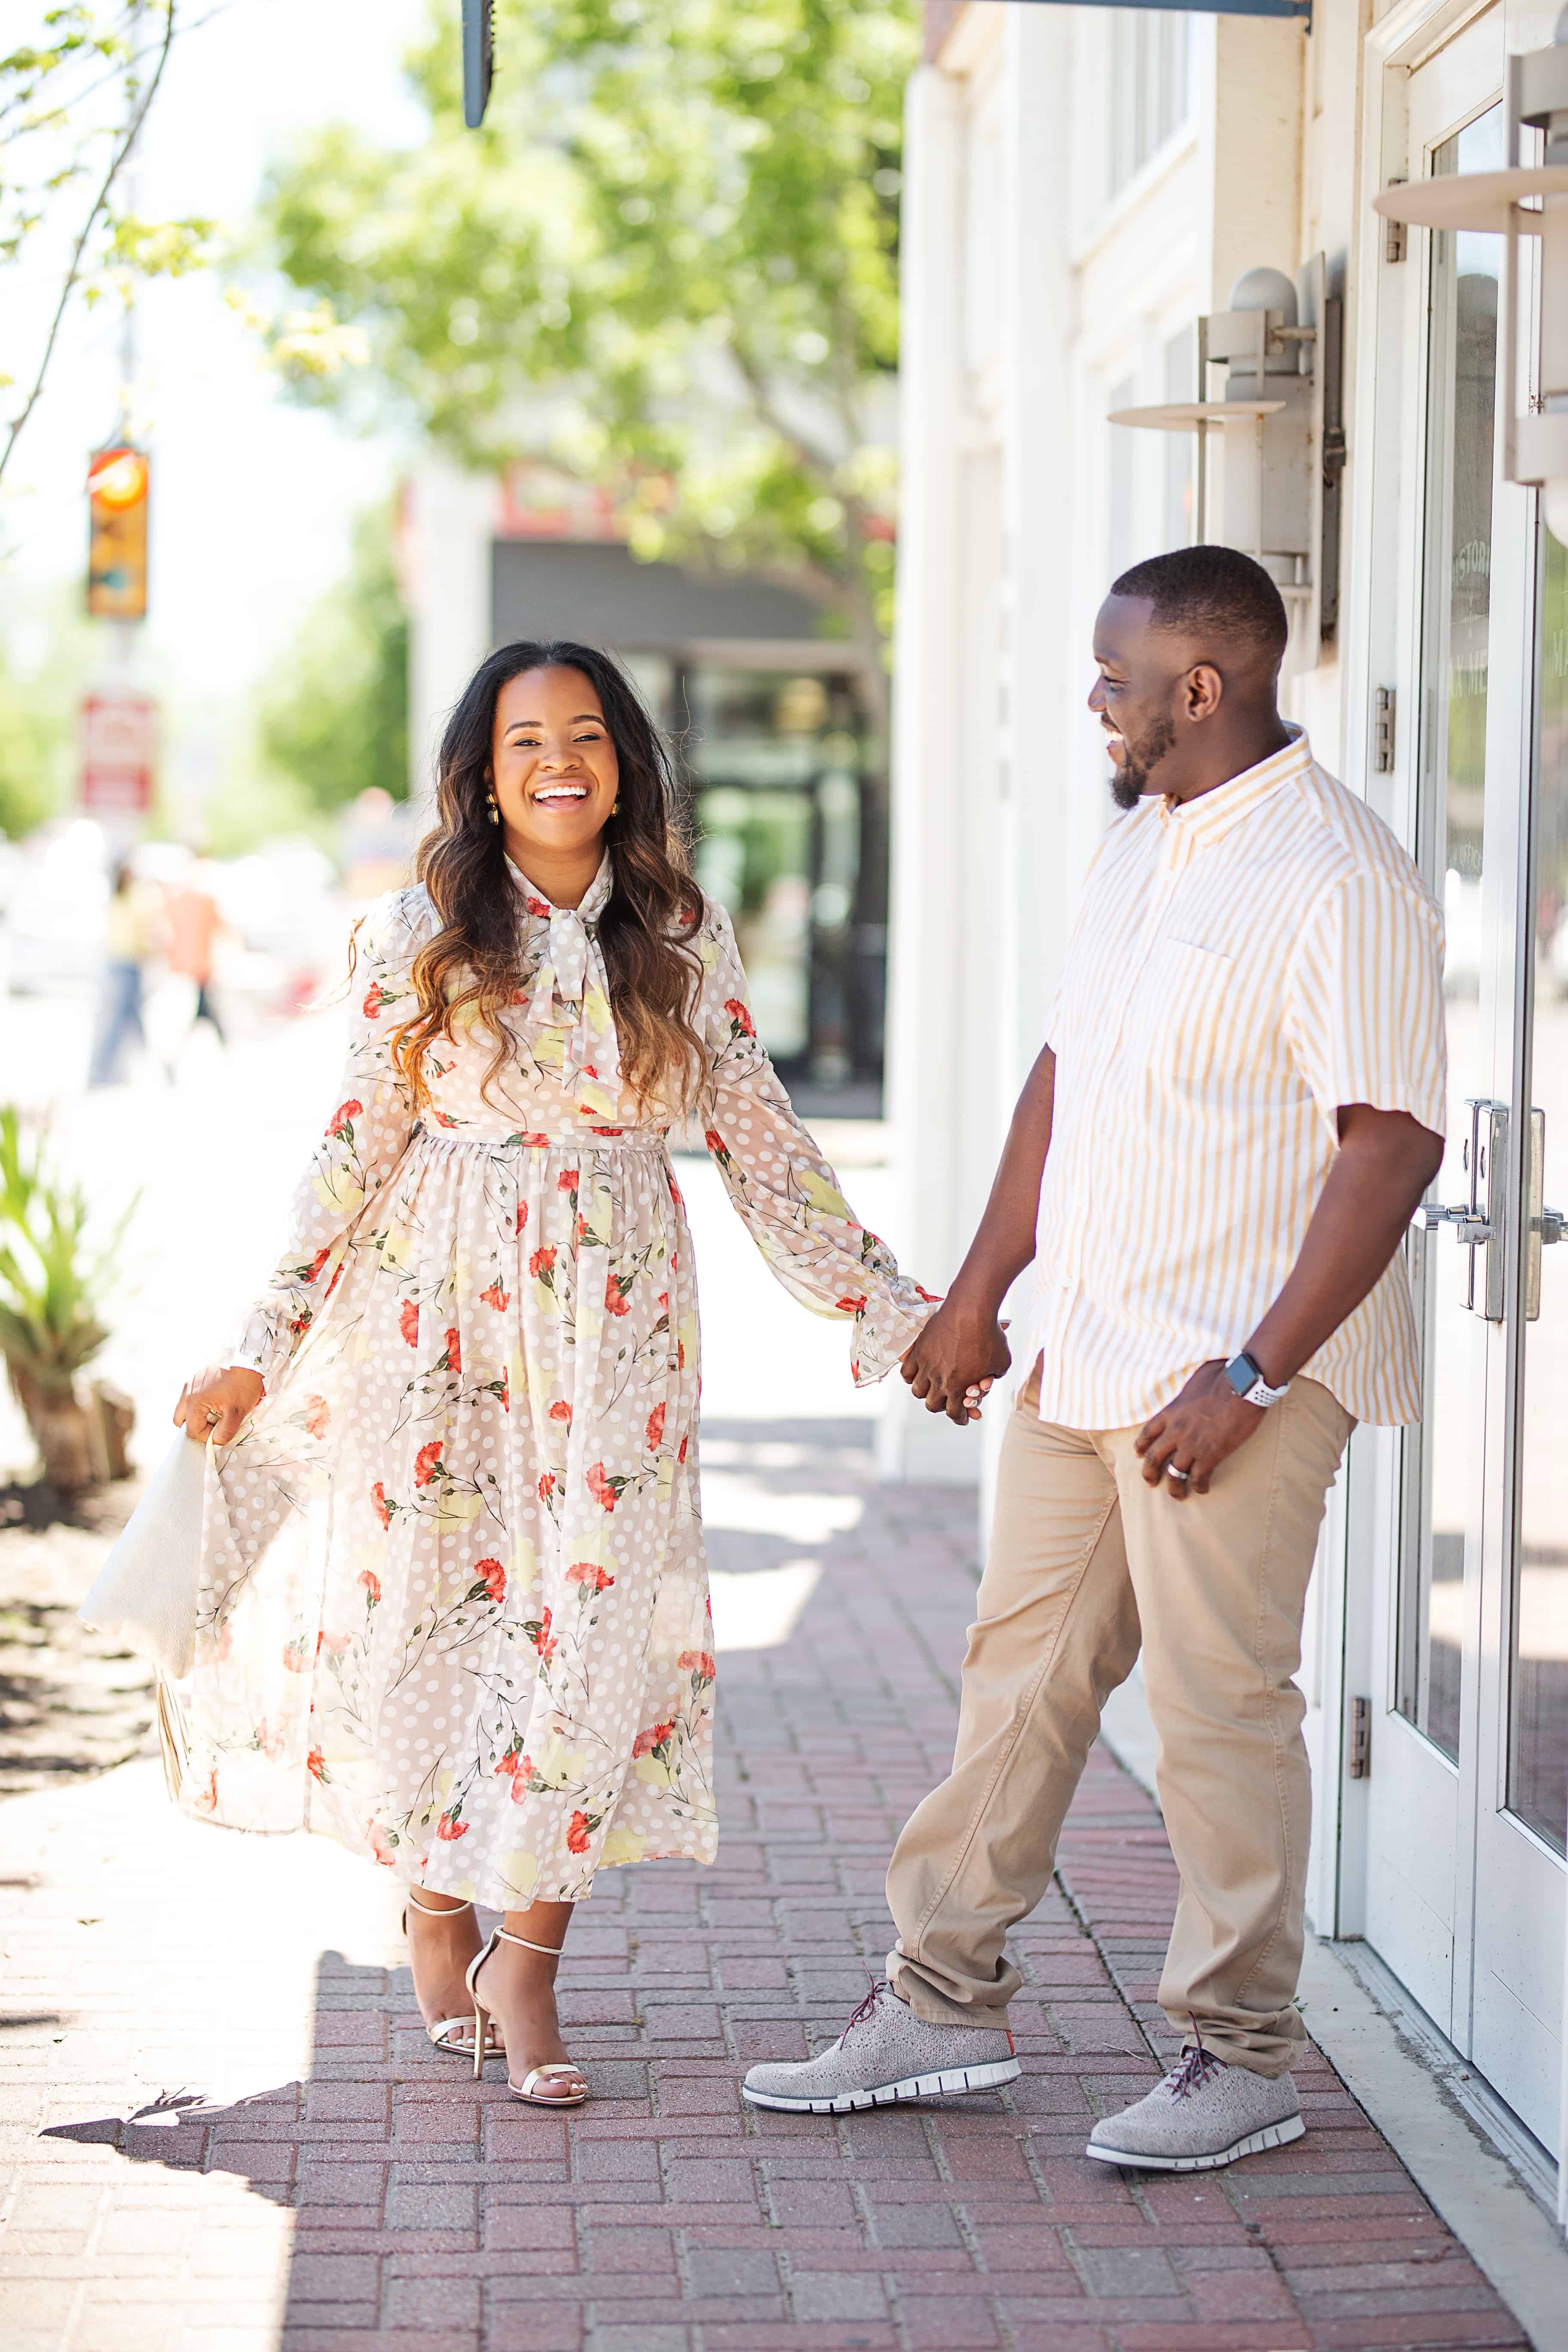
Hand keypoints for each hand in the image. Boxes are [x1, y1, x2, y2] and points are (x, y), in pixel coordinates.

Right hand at [175, 1364, 264, 1445]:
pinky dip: (200, 1403)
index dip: (207, 1436)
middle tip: (214, 1424)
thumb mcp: (237, 1412)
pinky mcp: (196, 1376)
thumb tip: (215, 1441)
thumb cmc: (244, 1383)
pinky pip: (191, 1396)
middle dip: (196, 1426)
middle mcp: (187, 1390)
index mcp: (194, 1400)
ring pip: (184, 1408)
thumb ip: (224, 1432)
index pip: (192, 1430)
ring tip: (216, 1412)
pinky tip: (216, 1401)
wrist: (250, 1360)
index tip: (220, 1431)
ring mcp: (190, 1381)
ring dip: (197, 1415)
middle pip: (181, 1420)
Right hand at [900, 1294, 1011, 1425]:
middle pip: (933, 1405)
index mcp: (959, 1387)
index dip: (960, 1418)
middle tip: (950, 1401)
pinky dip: (911, 1377)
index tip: (964, 1418)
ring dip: (926, 1393)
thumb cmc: (990, 1335)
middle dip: (943, 1406)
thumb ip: (992, 1377)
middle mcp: (939, 1380)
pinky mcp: (918, 1351)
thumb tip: (985, 1381)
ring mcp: (926, 1366)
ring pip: (917, 1391)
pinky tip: (919, 1374)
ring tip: (933, 1387)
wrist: (970, 1309)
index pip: (954, 1413)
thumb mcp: (1002, 1363)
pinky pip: (906, 1372)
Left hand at [1133, 1360, 1263, 1496]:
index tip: (1138, 1454)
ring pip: (1175, 1474)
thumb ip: (1188, 1390)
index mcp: (1171, 1412)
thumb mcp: (1196, 1379)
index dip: (1141, 1445)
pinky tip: (1203, 1489)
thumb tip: (1194, 1388)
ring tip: (1177, 1495)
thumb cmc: (1223, 1377)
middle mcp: (1176, 1431)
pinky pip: (1199, 1478)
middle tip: (1150, 1482)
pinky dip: (1200, 1486)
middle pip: (1154, 1457)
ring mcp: (1191, 1446)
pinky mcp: (1210, 1456)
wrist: (1242, 1388)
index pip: (1148, 1432)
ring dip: (1174, 1487)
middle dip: (1149, 1472)